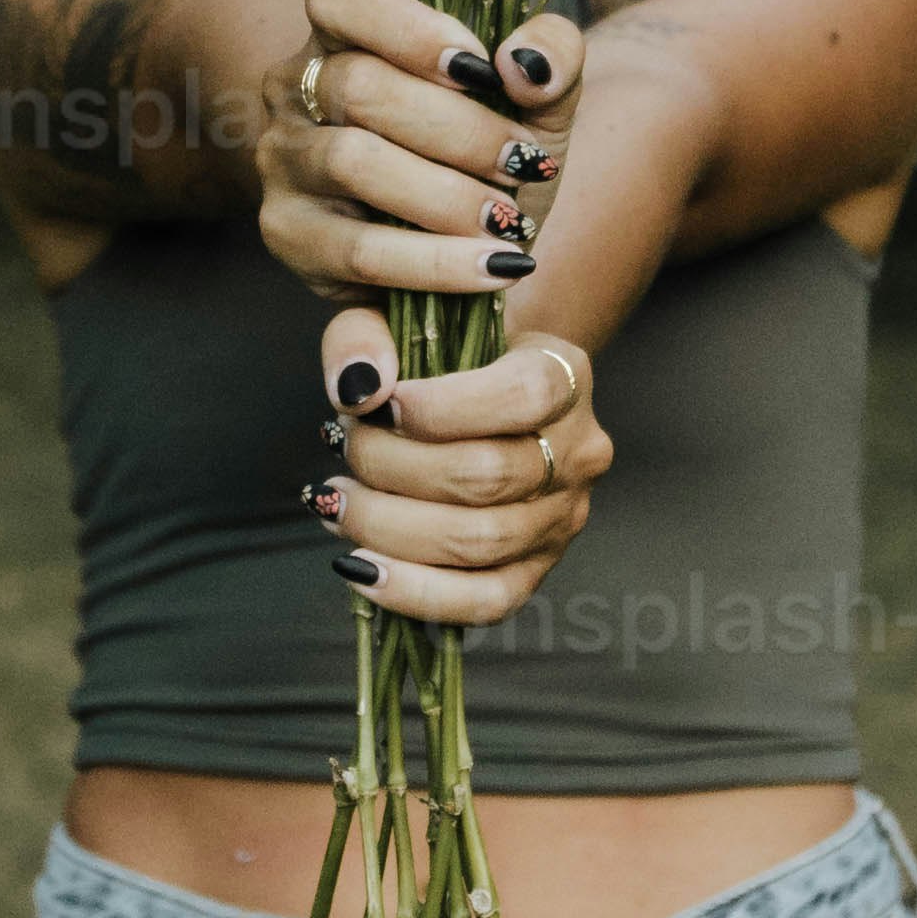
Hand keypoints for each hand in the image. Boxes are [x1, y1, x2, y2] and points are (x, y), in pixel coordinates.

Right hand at [247, 0, 586, 329]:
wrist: (475, 236)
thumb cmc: (492, 148)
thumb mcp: (538, 99)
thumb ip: (552, 56)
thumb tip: (523, 63)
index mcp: (343, 32)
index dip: (409, 28)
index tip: (482, 70)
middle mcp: (295, 88)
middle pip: (359, 87)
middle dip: (458, 130)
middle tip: (524, 162)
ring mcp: (283, 159)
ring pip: (352, 164)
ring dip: (446, 197)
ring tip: (510, 220)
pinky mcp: (288, 234)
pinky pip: (358, 251)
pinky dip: (435, 263)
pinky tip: (494, 267)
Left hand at [303, 321, 615, 632]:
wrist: (484, 387)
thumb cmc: (440, 353)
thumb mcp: (403, 316)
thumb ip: (367, 336)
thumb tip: (356, 392)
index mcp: (562, 373)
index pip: (523, 395)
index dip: (443, 408)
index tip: (381, 405)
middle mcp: (579, 449)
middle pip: (488, 476)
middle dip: (392, 467)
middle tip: (344, 446)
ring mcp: (563, 516)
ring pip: (480, 542)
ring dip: (388, 527)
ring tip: (337, 501)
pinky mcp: (537, 569)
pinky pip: (486, 601)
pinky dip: (414, 592)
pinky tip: (360, 567)